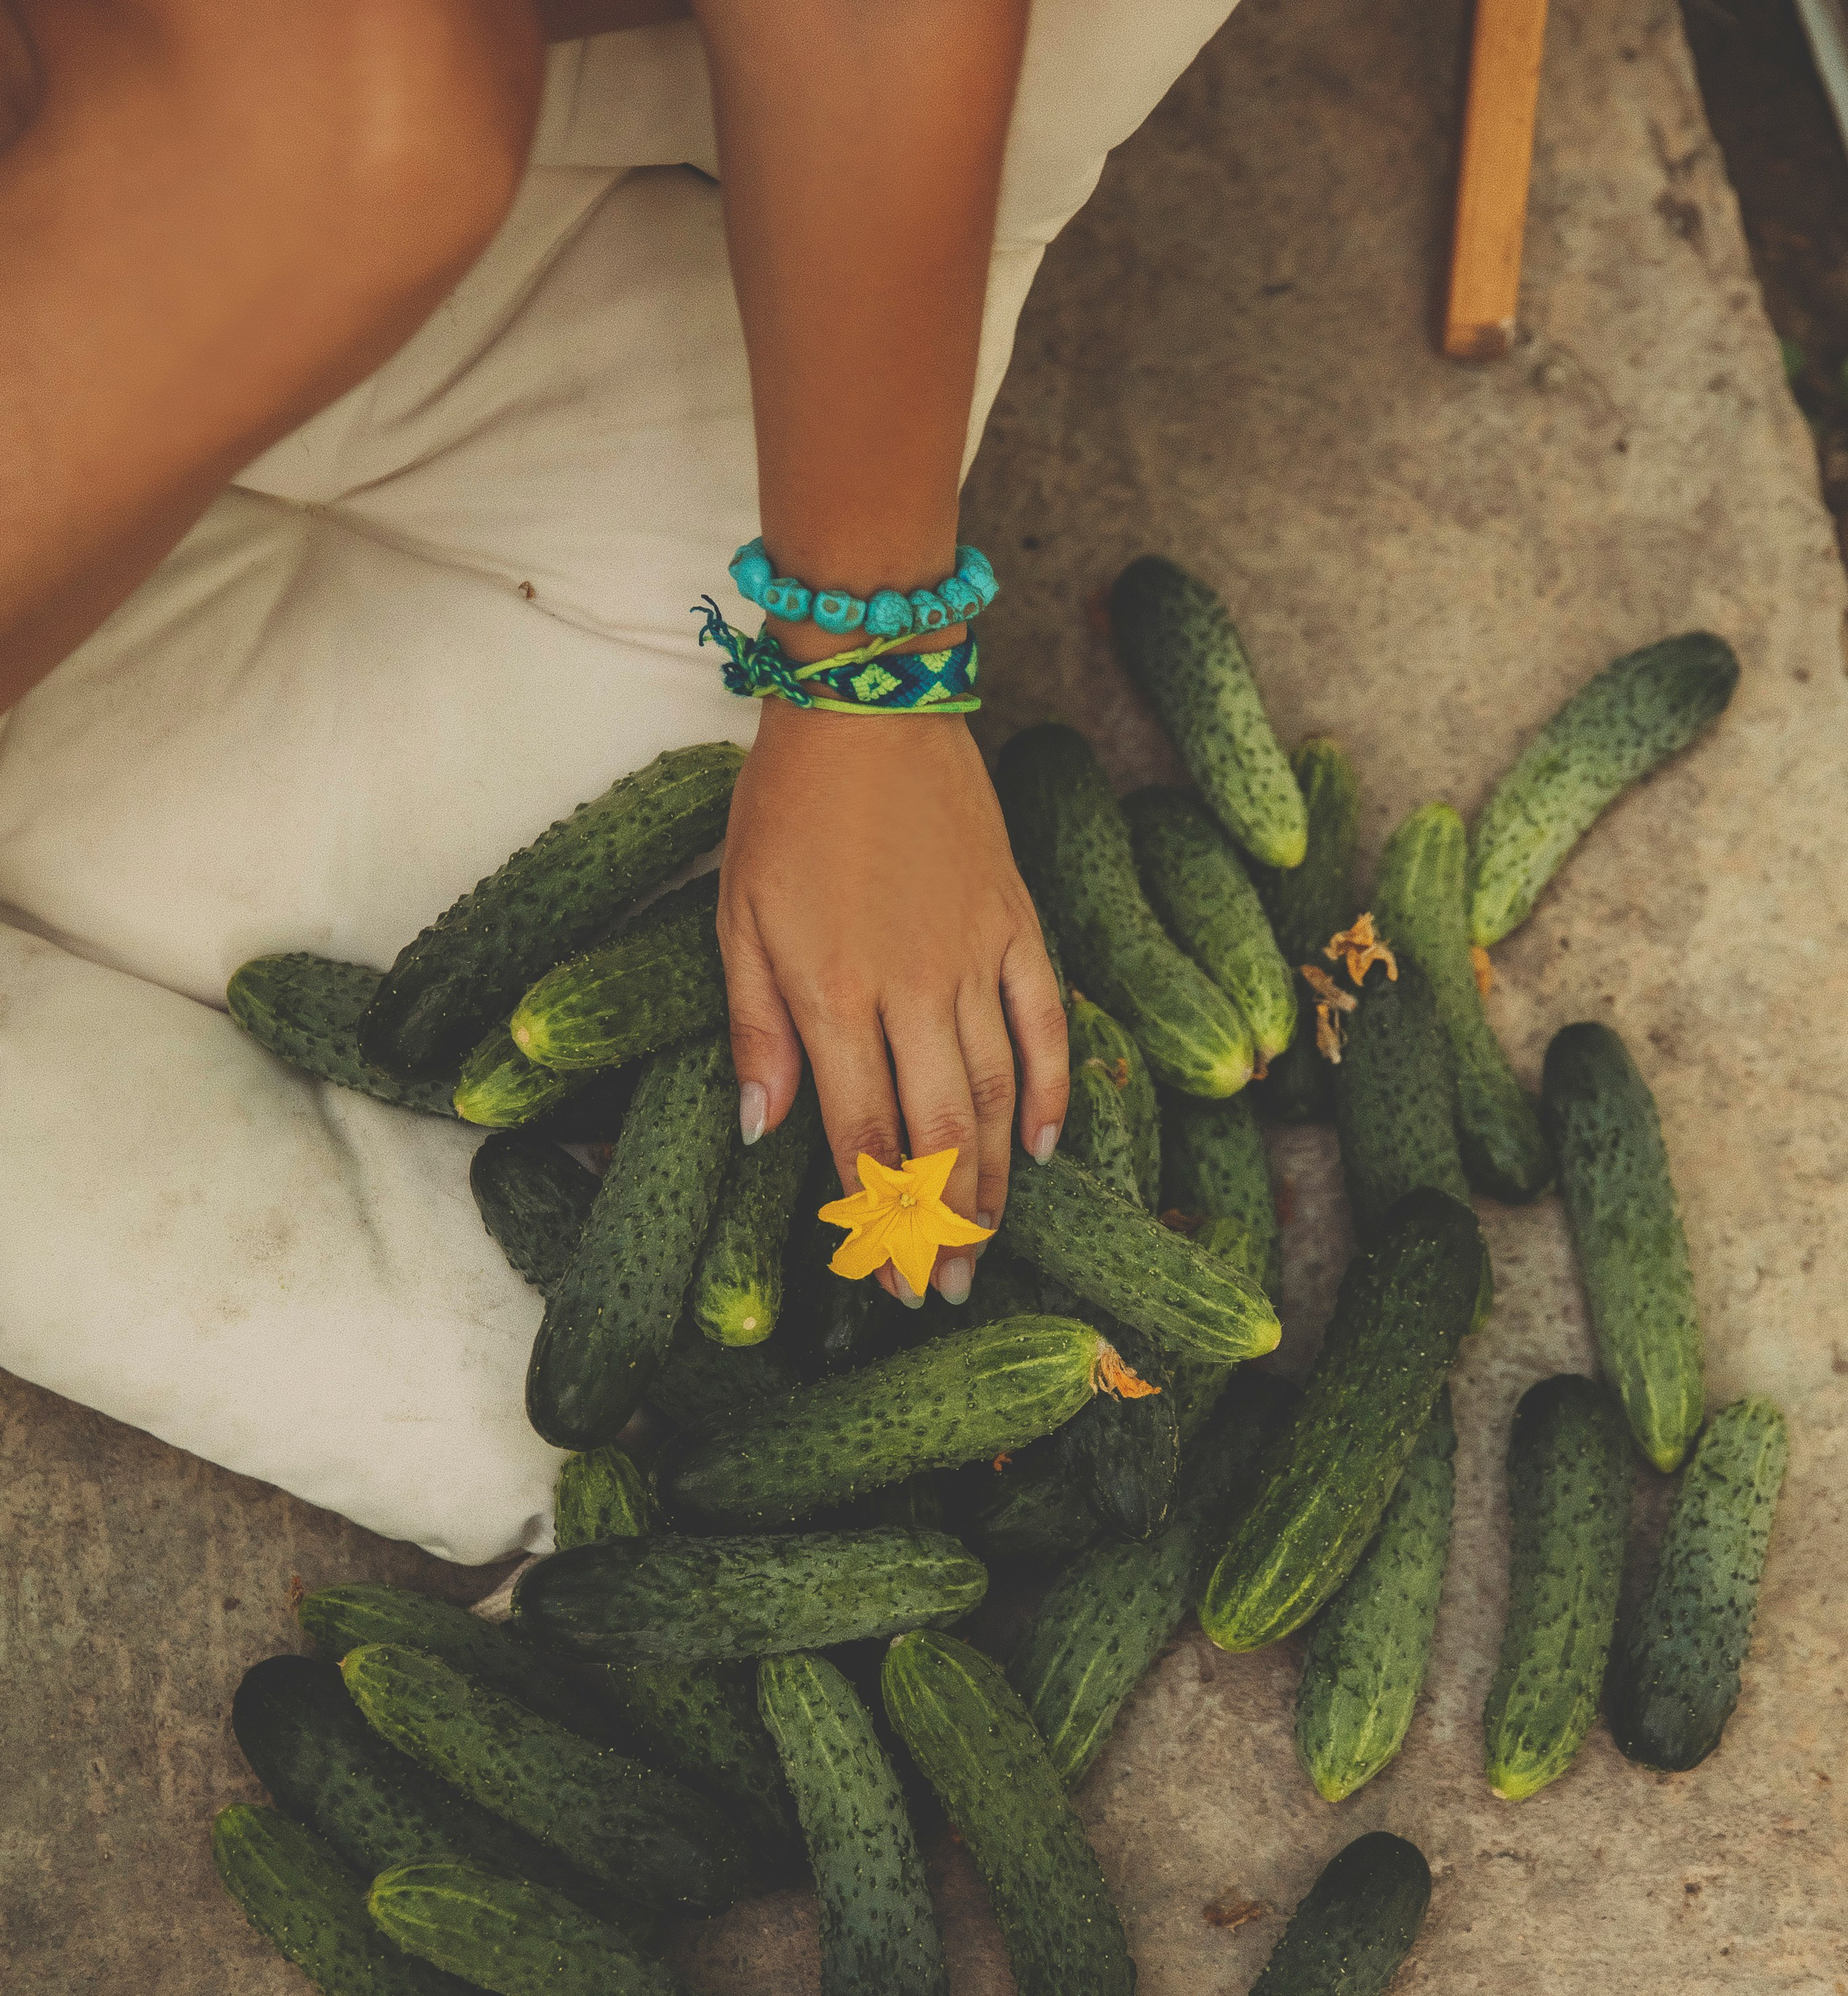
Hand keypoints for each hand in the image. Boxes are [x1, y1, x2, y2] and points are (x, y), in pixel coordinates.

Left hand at [717, 702, 1068, 1299]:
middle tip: (950, 1287)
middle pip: (939, 1133)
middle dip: (945, 1223)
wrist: (868, 708)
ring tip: (991, 1241)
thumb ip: (756, 1029)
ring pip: (995, 1093)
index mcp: (830, 992)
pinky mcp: (1017, 922)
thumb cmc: (786, 812)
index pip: (864, 1133)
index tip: (888, 1277)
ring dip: (995, 1177)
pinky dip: (1051, 1088)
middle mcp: (909, 987)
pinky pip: (1045, 1022)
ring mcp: (974, 955)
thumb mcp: (738, 918)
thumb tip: (766, 1132)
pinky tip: (1047, 1145)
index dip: (881, 1214)